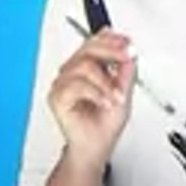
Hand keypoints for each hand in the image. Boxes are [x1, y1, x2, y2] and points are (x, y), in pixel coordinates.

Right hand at [47, 27, 135, 169]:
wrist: (97, 146)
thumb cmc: (106, 123)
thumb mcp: (124, 91)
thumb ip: (126, 69)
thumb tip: (129, 49)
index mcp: (88, 66)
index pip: (95, 42)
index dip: (111, 39)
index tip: (127, 44)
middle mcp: (74, 72)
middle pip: (88, 47)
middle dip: (111, 51)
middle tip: (126, 58)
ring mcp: (63, 83)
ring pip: (83, 65)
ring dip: (105, 82)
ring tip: (115, 96)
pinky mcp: (57, 97)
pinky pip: (75, 85)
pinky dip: (95, 93)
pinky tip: (104, 102)